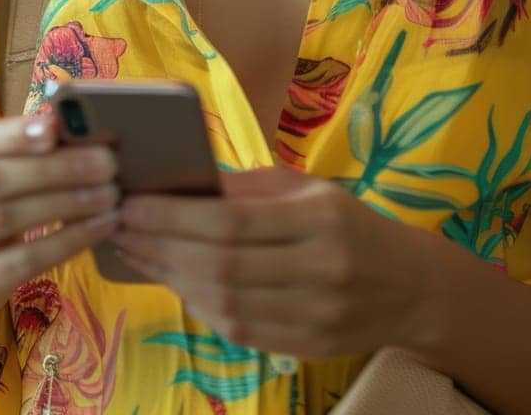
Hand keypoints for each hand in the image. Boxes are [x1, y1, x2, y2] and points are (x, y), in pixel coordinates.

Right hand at [0, 112, 122, 314]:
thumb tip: (74, 120)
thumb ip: (23, 144)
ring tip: (110, 194)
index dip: (17, 134)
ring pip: (9, 218)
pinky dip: (68, 240)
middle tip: (106, 163)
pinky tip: (100, 227)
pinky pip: (26, 260)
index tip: (57, 129)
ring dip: (67, 203)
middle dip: (54, 169)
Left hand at [112, 164, 437, 361]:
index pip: (232, 220)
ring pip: (225, 303)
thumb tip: (181, 181)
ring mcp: (315, 315)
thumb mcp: (308, 190)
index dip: (175, 216)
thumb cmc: (348, 224)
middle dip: (161, 246)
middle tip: (120, 228)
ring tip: (137, 253)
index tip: (133, 203)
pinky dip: (199, 307)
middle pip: (222, 264)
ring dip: (171, 279)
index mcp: (320, 218)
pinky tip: (175, 283)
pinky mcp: (307, 348)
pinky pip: (239, 330)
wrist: (410, 287)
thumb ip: (249, 187)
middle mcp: (320, 268)